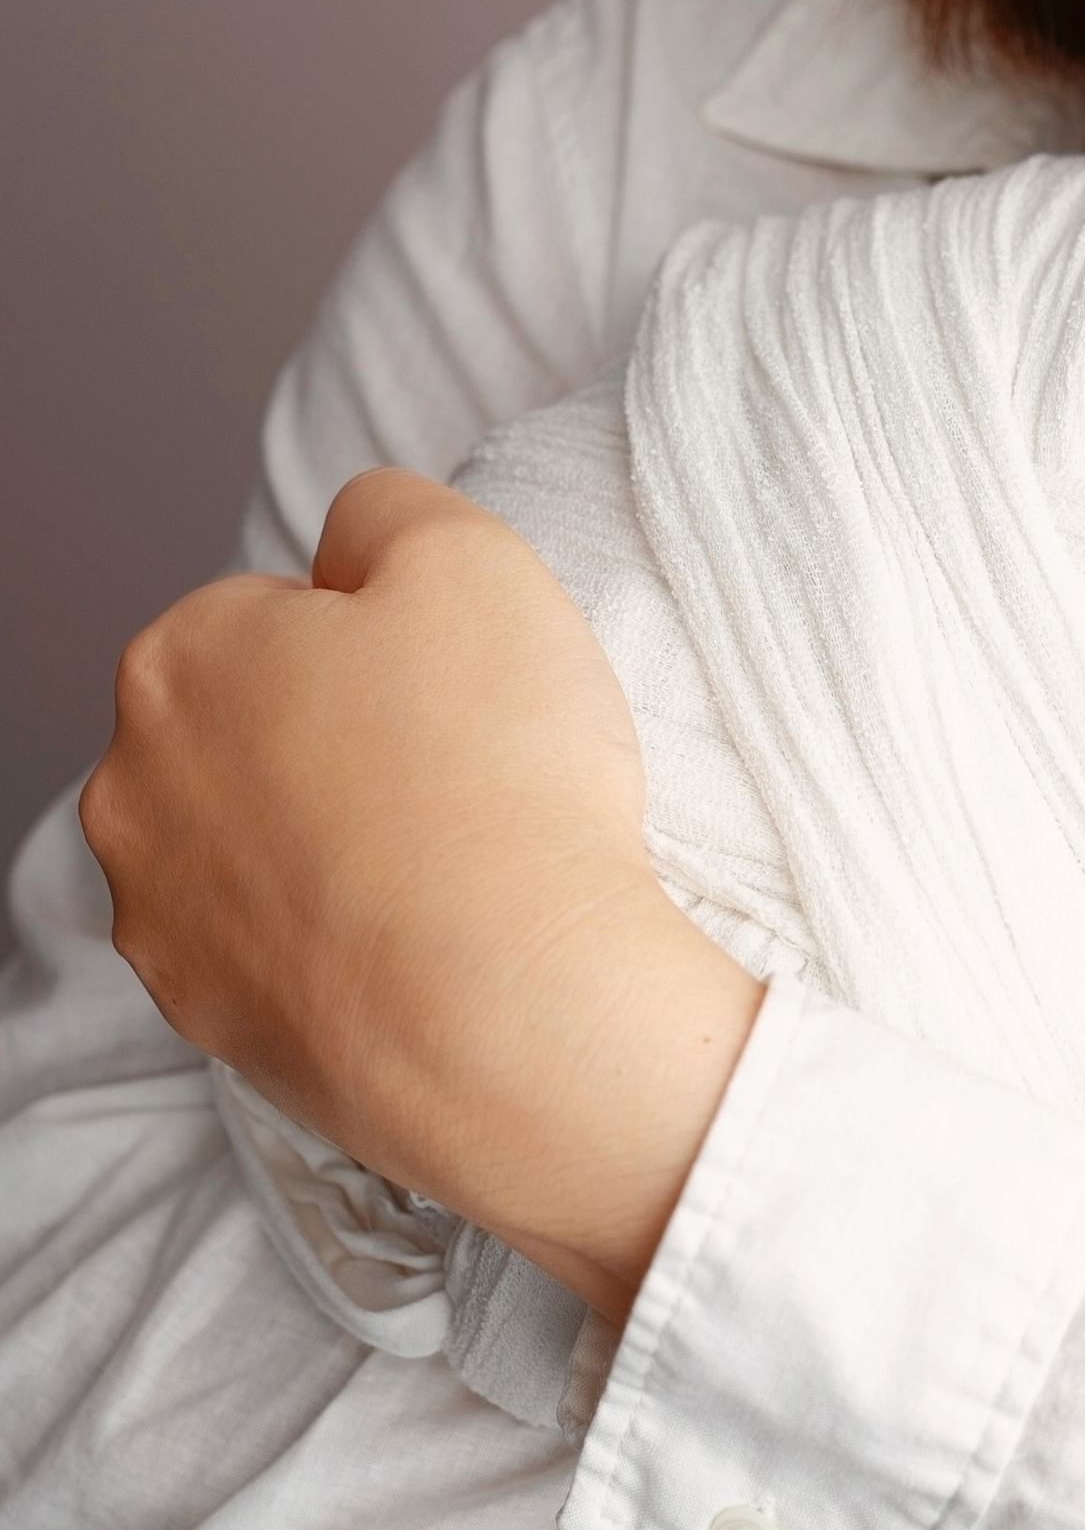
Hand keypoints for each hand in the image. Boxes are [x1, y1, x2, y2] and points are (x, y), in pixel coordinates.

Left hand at [80, 472, 758, 1318]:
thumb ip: (388, 509)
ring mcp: (160, 915)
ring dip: (329, 839)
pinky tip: (418, 939)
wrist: (506, 1007)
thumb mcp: (472, 556)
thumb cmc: (491, 775)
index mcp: (177, 657)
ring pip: (254, 840)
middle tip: (454, 770)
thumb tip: (351, 541)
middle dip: (338, 738)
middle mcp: (132, 785)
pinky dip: (334, 936)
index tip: (449, 692)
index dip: (381, 642)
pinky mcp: (207, 1020)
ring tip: (443, 862)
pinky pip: (275, 946)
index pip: (279, 614)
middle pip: (252, 727)